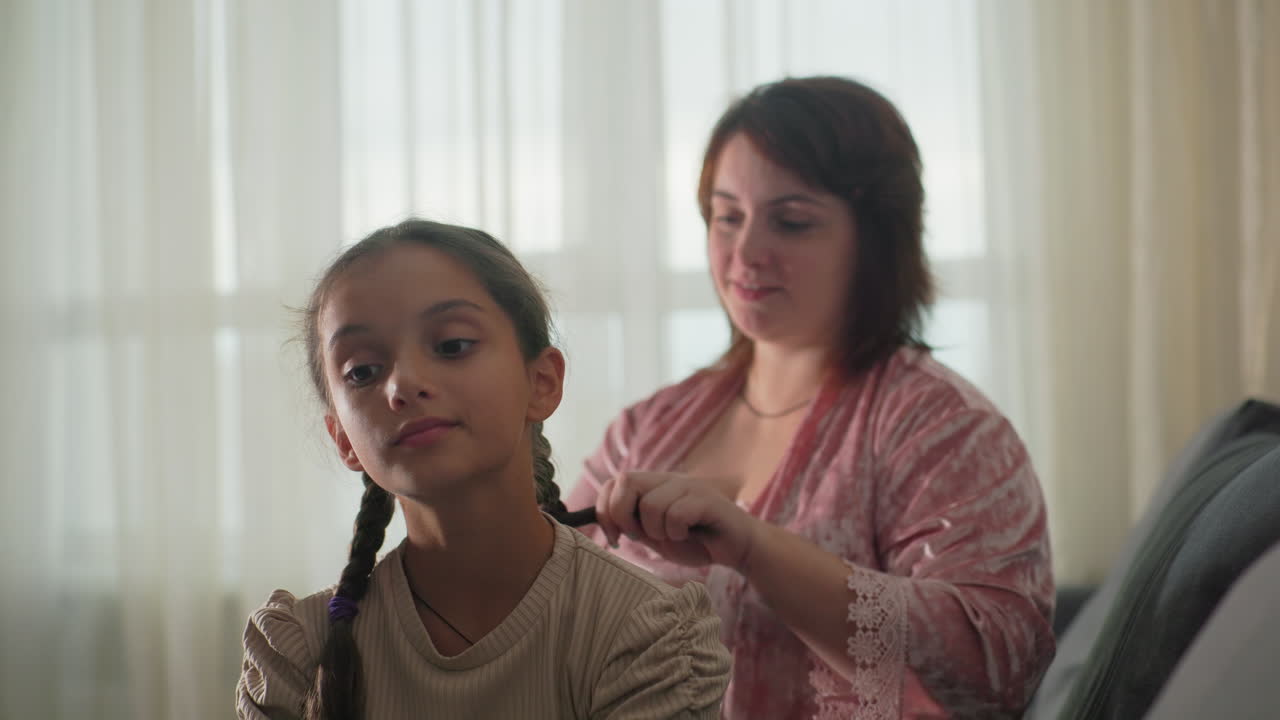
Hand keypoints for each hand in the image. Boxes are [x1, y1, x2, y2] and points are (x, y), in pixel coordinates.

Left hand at [594, 471, 759, 571]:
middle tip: (641, 537)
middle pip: (626, 482)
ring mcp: (688, 486)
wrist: (737, 549)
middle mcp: (668, 480)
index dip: (604, 509)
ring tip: (674, 536)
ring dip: (656, 531)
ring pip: (650, 504)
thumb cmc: (697, 542)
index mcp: (653, 486)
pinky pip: (675, 514)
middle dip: (623, 516)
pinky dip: (677, 532)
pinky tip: (690, 535)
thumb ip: (633, 525)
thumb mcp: (656, 536)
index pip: (614, 483)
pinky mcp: (706, 498)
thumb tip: (604, 522)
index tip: (614, 536)